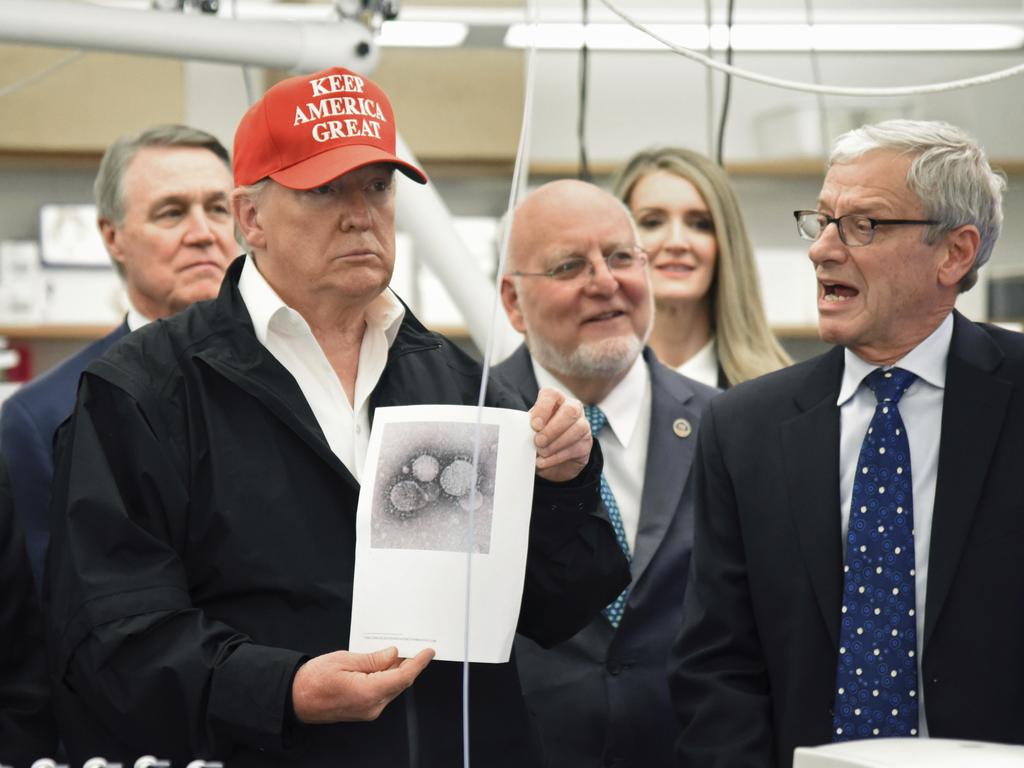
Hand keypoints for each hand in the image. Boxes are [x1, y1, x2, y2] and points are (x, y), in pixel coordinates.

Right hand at [291, 646, 433, 723]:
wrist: (295, 698)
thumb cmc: (314, 679)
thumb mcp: (344, 659)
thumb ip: (372, 659)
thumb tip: (393, 655)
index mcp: (367, 692)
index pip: (403, 677)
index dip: (418, 663)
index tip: (428, 652)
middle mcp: (371, 706)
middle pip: (400, 683)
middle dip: (410, 665)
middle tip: (416, 647)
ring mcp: (368, 710)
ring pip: (392, 688)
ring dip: (398, 671)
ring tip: (399, 653)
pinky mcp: (364, 710)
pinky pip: (383, 692)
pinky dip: (387, 678)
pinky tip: (384, 666)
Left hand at [530, 387, 591, 482]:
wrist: (550, 459)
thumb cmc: (539, 436)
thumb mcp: (531, 430)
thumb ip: (529, 428)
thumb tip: (522, 434)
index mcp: (555, 400)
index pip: (551, 395)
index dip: (543, 409)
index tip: (535, 425)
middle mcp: (572, 408)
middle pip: (570, 410)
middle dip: (553, 428)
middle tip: (538, 441)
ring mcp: (583, 425)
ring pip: (578, 429)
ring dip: (556, 443)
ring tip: (541, 453)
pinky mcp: (586, 444)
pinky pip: (576, 448)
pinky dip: (557, 457)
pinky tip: (545, 461)